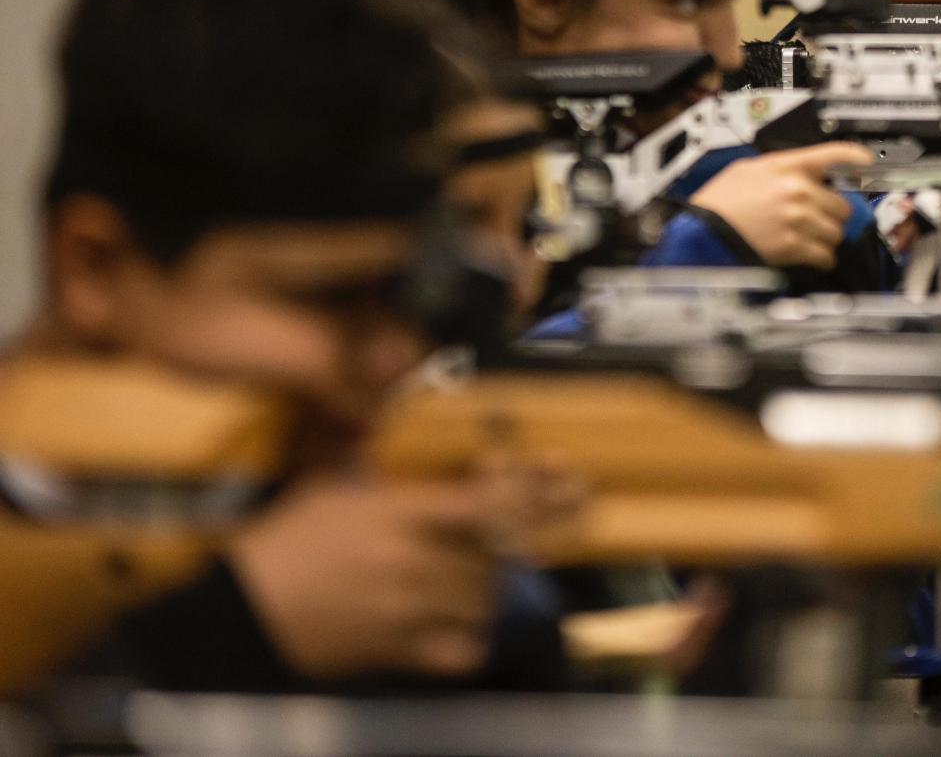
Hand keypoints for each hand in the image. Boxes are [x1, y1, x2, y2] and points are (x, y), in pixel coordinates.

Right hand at [228, 465, 579, 678]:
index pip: (489, 501)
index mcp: (400, 514)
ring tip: (475, 570)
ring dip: (493, 581)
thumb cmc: (285, 541)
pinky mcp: (402, 653)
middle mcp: (415, 562)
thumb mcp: (330, 483)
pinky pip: (465, 649)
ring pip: (487, 596)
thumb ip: (377, 459)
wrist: (246, 613)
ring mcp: (412, 612)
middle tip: (512, 527)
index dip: (533, 488)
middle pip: (496, 550)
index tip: (564, 477)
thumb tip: (394, 416)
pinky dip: (475, 635)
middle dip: (512, 536)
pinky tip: (468, 621)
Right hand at [691, 142, 874, 269]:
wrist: (702, 231)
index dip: (855, 157)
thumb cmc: (719, 202)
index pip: (832, 155)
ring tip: (808, 239)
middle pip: (841, 204)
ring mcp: (798, 218)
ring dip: (826, 239)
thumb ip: (780, 168)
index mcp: (787, 166)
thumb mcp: (748, 169)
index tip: (867, 162)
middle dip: (831, 215)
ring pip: (836, 232)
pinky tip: (810, 257)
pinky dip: (821, 259)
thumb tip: (802, 173)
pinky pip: (825, 255)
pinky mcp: (794, 245)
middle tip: (817, 220)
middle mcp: (797, 189)